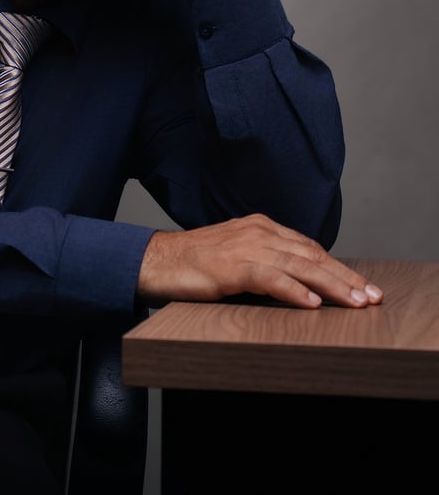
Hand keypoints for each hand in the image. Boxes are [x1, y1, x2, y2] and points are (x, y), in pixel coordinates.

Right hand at [137, 213, 383, 309]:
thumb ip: (265, 262)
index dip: (338, 267)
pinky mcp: (232, 266)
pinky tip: (311, 303)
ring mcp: (246, 247)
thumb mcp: (236, 256)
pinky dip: (294, 290)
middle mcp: (258, 232)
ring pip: (299, 266)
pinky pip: (271, 277)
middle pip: (312, 255)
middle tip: (372, 296)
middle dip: (346, 277)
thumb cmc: (195, 263)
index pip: (309, 247)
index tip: (361, 286)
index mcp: (260, 227)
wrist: (157, 260)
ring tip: (355, 302)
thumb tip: (297, 284)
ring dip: (332, 286)